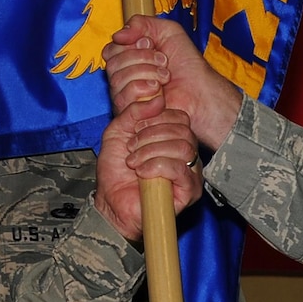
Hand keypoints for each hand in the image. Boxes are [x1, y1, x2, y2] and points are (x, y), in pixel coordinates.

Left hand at [93, 100, 203, 241]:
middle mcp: (186, 153)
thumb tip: (157, 98)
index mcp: (173, 137)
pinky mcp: (190, 191)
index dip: (155, 118)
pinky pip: (181, 169)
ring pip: (183, 147)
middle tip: (131, 148)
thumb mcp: (117, 132)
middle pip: (182, 130)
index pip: (179, 116)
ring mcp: (191, 172)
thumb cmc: (116, 171)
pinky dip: (157, 166)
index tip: (133, 132)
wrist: (111, 203)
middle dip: (151, 135)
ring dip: (151, 151)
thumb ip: (134, 112)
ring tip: (134, 162)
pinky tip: (142, 172)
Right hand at [105, 16, 243, 148]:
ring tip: (166, 77)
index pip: (111, 49)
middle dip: (142, 58)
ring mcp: (125, 97)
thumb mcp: (168, 31)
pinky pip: (123, 97)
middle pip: (112, 63)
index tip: (152, 44)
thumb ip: (141, 24)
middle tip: (164, 61)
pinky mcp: (130, 113)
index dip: (130, 44)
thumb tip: (117, 35)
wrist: (200, 92)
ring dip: (147, 72)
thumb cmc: (187, 65)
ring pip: (117, 79)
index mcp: (128, 59)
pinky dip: (145, 88)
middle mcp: (123, 78)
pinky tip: (160, 92)